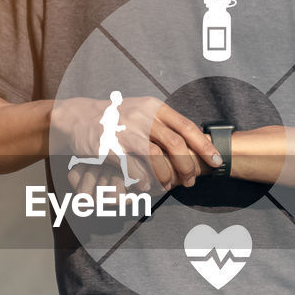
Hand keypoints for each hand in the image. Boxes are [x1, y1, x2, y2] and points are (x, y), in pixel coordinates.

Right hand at [51, 96, 221, 190]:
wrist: (79, 118)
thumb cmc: (116, 119)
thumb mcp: (141, 111)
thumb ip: (164, 123)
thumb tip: (195, 139)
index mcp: (154, 108)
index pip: (186, 127)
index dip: (204, 146)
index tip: (216, 161)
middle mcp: (142, 117)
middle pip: (175, 144)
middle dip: (187, 166)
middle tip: (191, 181)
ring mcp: (126, 131)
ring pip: (156, 157)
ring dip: (167, 176)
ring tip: (169, 187)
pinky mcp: (111, 146)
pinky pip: (133, 168)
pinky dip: (144, 180)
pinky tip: (147, 187)